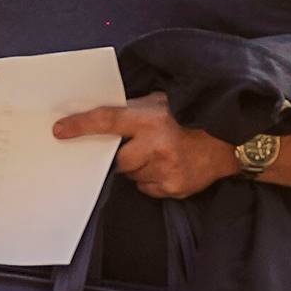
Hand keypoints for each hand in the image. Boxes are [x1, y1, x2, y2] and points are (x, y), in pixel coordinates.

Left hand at [52, 94, 238, 199]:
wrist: (231, 143)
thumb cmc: (192, 117)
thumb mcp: (162, 102)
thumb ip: (134, 109)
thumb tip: (101, 117)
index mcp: (150, 119)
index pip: (107, 121)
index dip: (81, 125)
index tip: (60, 130)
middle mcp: (156, 145)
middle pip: (118, 160)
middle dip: (123, 155)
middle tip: (139, 146)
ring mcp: (165, 169)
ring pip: (132, 175)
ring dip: (139, 167)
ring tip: (161, 154)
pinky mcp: (173, 187)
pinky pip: (147, 188)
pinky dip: (152, 179)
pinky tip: (168, 166)